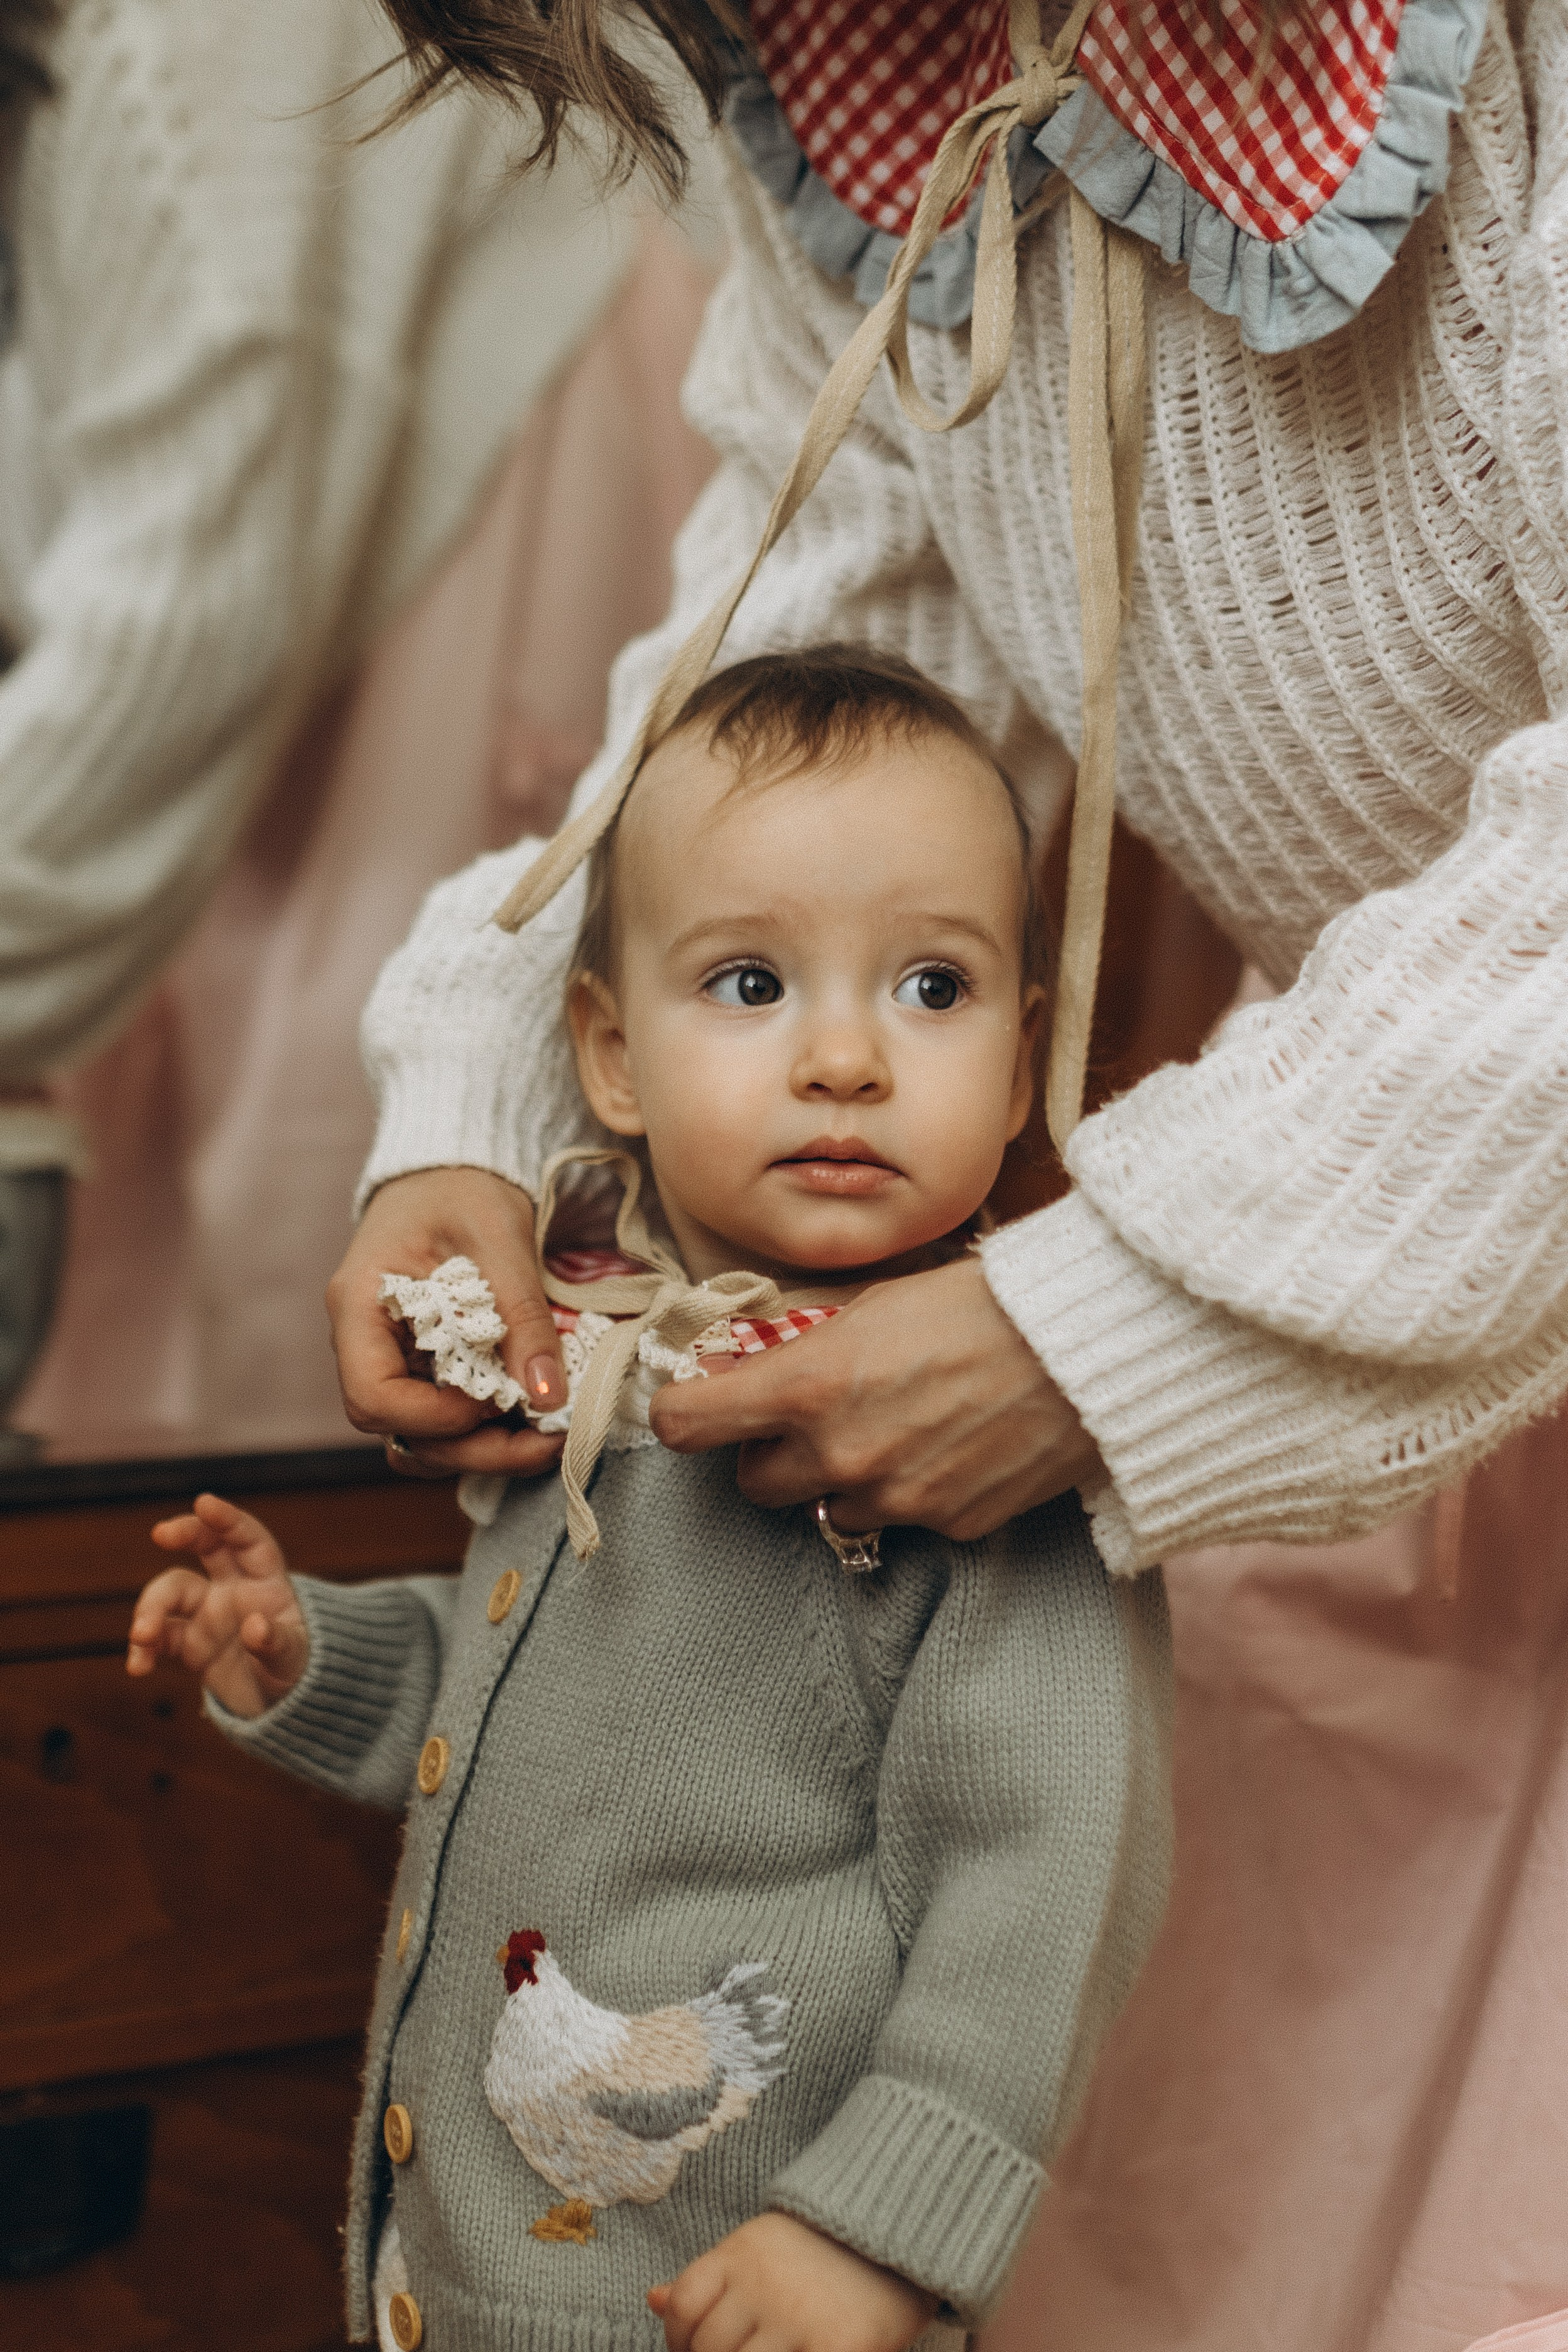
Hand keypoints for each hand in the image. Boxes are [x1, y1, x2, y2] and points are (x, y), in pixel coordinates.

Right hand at [127, 1494, 308, 1717]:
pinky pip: (157, 1637)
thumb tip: (254, 1627)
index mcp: (267, 1582)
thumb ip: (276, 1643)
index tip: (204, 1503)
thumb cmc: (298, 1672)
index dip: (228, 1520)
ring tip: (142, 1636)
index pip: (249, 1540)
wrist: (282, 1708)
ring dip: (151, 1609)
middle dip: (184, 1533)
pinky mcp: (187, 1643)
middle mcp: (234, 1589)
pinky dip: (143, 1648)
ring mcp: (207, 1613)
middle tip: (161, 1533)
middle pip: (206, 1546)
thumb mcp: (295, 1659)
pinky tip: (138, 1666)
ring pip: (171, 1593)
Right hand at [327, 1166, 565, 1476]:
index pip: (372, 1397)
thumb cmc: (463, 1187)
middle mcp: (365, 1345)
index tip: (498, 1399)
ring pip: (421, 1438)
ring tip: (548, 1438)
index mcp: (359, 1307)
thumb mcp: (499, 1237)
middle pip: (399, 1432)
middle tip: (548, 1443)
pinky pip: (444, 1417)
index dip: (435, 1417)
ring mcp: (393, 1359)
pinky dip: (486, 1430)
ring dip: (482, 1450)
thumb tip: (546, 1396)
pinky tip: (534, 1419)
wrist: (453, 1169)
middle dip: (473, 1449)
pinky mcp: (424, 1366)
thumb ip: (521, 1313)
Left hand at [648, 2212, 935, 2351]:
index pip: (684, 2304)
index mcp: (740, 2253)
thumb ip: (712, 2279)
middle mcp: (762, 2285)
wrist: (899, 2230)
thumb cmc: (823, 2248)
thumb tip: (653, 2299)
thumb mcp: (759, 2248)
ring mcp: (797, 2319)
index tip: (690, 2350)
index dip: (677, 2337)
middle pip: (708, 2347)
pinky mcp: (834, 2347)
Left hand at [651, 1255, 1099, 1541]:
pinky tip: (950, 1444)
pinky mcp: (949, 1525)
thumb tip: (759, 1363)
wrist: (1088, 1346)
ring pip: (829, 1507)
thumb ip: (809, 1344)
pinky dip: (910, 1489)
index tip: (695, 1402)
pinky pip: (902, 1518)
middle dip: (768, 1452)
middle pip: (752, 1484)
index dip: (683, 1412)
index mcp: (807, 1386)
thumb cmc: (982, 1302)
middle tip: (805, 1417)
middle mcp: (839, 1454)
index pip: (686, 1425)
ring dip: (842, 1476)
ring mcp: (895, 1498)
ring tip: (895, 1426)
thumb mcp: (876, 1301)